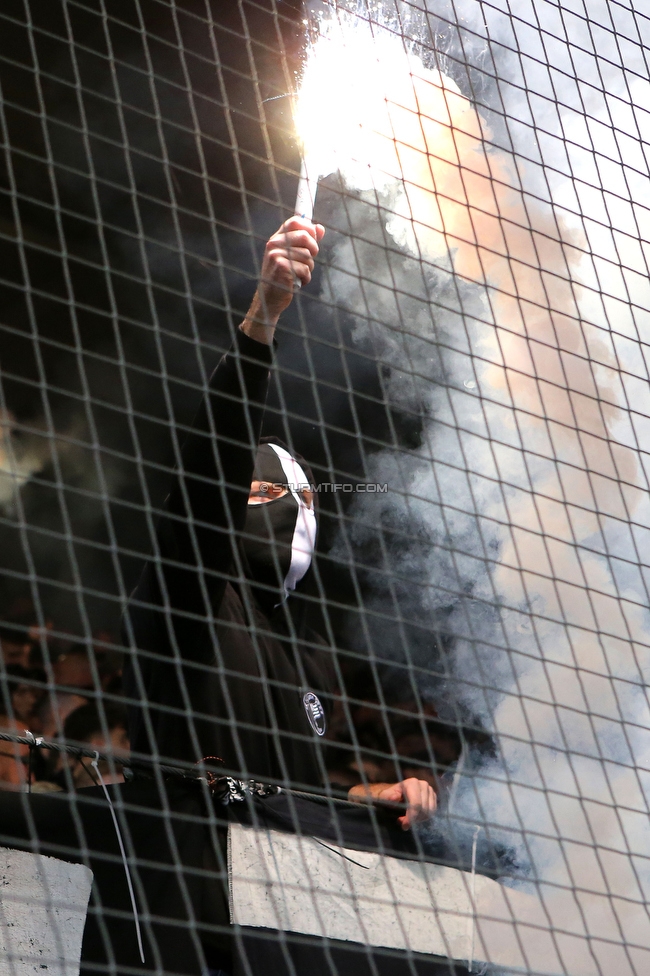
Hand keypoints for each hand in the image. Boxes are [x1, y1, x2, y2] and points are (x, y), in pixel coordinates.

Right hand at [241, 217, 324, 343]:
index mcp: (277, 238)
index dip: (309, 228)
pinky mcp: (281, 268)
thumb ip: (306, 241)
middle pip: (305, 237)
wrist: (269, 298)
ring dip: (309, 268)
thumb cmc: (282, 276)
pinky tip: (297, 282)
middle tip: (308, 261)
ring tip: (299, 274)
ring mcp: (276, 255)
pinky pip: (305, 269)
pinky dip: (305, 278)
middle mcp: (274, 244)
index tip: (313, 239)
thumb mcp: (292, 255)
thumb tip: (320, 228)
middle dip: (313, 250)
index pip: (295, 221)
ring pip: (307, 255)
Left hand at [348, 777, 436, 830]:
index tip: (404, 825)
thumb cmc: (388, 796)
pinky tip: (415, 817)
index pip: (416, 804)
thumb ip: (388, 797)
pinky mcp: (433, 797)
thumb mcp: (384, 796)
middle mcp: (423, 784)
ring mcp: (430, 790)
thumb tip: (395, 797)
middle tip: (403, 822)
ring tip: (408, 819)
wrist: (395, 795)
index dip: (411, 817)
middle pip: (424, 809)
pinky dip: (424, 817)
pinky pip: (433, 812)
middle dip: (414, 819)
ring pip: (429, 812)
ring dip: (419, 819)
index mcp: (412, 783)